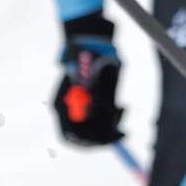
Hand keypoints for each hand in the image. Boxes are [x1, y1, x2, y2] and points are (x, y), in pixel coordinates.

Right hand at [54, 13, 123, 145]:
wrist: (92, 43)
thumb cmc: (91, 57)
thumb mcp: (97, 78)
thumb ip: (98, 98)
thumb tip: (104, 117)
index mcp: (62, 105)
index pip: (70, 135)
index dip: (89, 142)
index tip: (109, 138)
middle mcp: (69, 111)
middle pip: (85, 137)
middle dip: (105, 134)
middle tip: (123, 130)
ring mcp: (80, 110)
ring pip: (97, 131)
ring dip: (112, 125)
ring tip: (123, 108)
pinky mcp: (92, 108)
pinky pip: (104, 123)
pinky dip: (115, 119)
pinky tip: (122, 107)